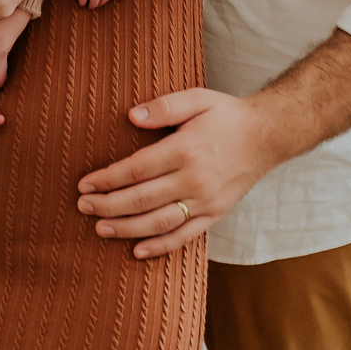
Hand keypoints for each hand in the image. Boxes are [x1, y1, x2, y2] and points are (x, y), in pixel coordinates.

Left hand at [76, 86, 277, 257]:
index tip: (85, 182)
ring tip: (100, 228)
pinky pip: (185, 236)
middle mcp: (195, 180)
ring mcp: (206, 202)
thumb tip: (132, 116)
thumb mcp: (197, 98)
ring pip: (160, 222)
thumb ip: (164, 107)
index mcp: (186, 149)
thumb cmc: (227, 114)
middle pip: (143, 199)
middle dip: (109, 205)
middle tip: (83, 206)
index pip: (137, 169)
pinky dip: (161, 247)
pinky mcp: (215, 215)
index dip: (108, 178)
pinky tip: (138, 251)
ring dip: (127, 228)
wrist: (267, 136)